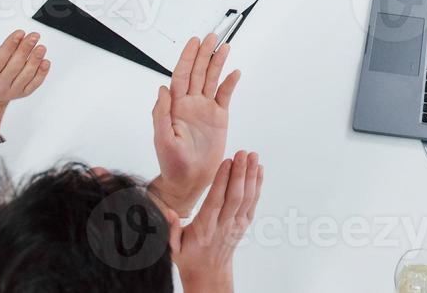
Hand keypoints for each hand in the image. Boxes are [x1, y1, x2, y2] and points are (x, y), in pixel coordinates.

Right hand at [0, 29, 48, 112]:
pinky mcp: (22, 93)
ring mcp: (12, 91)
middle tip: (33, 36)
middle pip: (14, 66)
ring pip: (26, 75)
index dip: (9, 46)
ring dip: (35, 60)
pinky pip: (34, 84)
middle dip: (25, 49)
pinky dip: (41, 74)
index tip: (19, 34)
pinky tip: (45, 62)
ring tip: (40, 46)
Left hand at [148, 35, 241, 218]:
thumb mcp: (162, 140)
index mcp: (176, 106)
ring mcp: (205, 109)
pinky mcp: (218, 118)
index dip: (188, 57)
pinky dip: (230, 83)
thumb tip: (162, 89)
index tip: (194, 42)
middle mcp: (190, 104)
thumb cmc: (172, 164)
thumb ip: (161, 114)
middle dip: (204, 53)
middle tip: (212, 36)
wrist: (188, 181)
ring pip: (212, 79)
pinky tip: (235, 72)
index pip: (181, 75)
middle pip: (198, 72)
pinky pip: (225, 95)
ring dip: (218, 63)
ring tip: (224, 47)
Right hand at [166, 151, 262, 292]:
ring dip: (251, 175)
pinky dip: (258, 185)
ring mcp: (237, 224)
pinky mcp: (244, 224)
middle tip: (243, 152)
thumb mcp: (173, 247)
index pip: (216, 200)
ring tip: (253, 155)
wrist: (208, 274)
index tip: (226, 161)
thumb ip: (171, 229)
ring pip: (247, 198)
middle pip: (234, 196)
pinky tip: (259, 170)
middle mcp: (224, 225)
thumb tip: (168, 212)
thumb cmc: (189, 257)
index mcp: (205, 228)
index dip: (222, 180)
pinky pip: (253, 203)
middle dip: (240, 173)